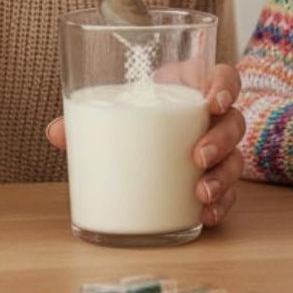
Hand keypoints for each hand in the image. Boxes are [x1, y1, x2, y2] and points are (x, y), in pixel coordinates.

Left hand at [45, 63, 245, 228]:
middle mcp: (211, 117)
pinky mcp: (216, 178)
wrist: (143, 136)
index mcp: (191, 86)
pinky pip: (231, 192)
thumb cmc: (135, 110)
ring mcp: (218, 148)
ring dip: (222, 177)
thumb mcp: (117, 108)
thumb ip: (89, 117)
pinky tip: (206, 215)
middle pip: (234, 121)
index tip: (212, 101)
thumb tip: (55, 132)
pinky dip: (221, 204)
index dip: (224, 86)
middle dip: (220, 140)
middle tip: (197, 156)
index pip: (224, 77)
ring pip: (236, 159)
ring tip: (201, 193)